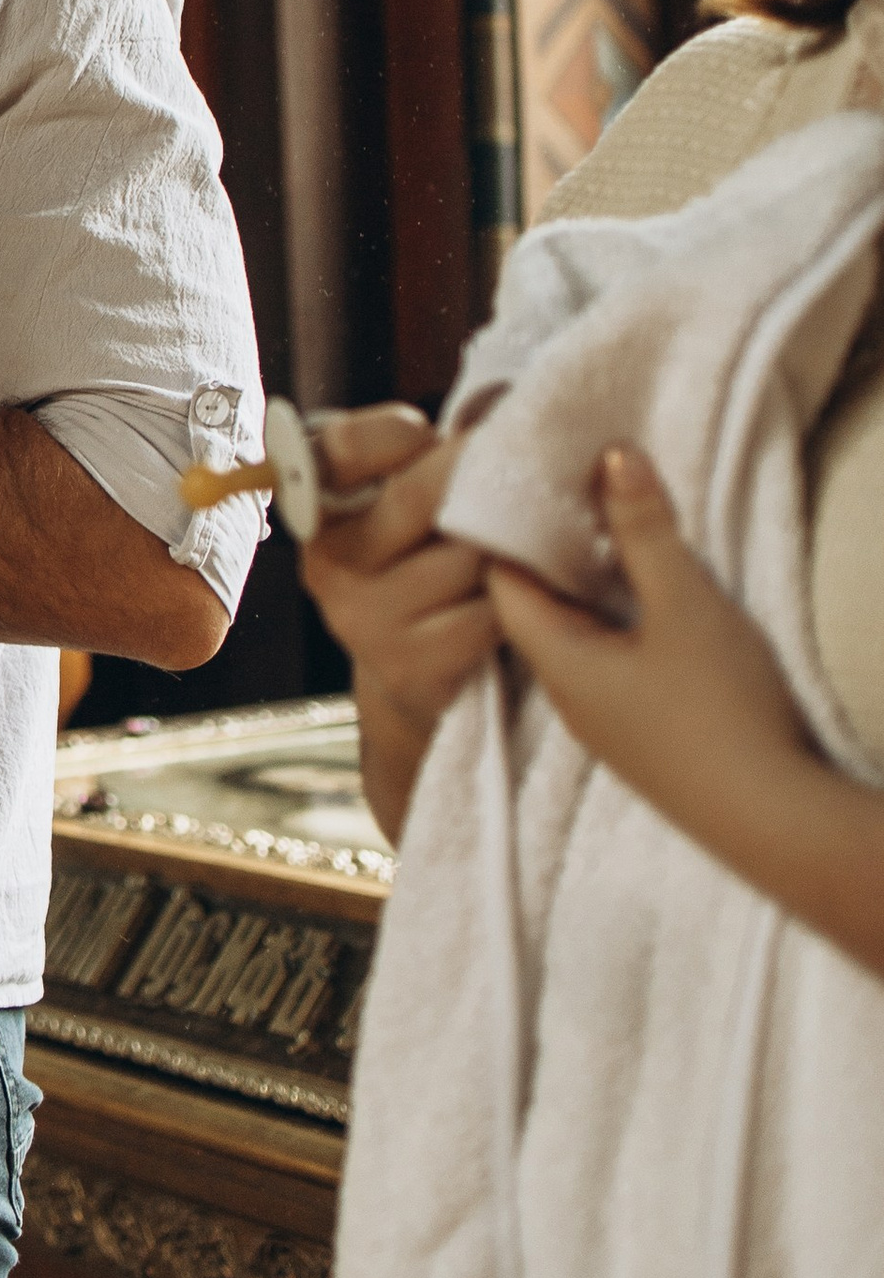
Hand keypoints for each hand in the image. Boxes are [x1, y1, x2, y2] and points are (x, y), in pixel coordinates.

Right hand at [297, 403, 493, 840]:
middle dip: (485, 479)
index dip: (403, 432)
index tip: (435, 435)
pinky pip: (490, 614)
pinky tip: (531, 597)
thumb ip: (439, 451)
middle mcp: (328, 564)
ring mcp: (363, 620)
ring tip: (530, 545)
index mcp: (317, 509)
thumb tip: (505, 397)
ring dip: (511, 550)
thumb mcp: (417, 504)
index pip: (346, 444)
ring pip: (466, 558)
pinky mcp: (408, 667)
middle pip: (422, 496)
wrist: (421, 679)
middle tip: (532, 471)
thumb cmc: (430, 564)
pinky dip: (522, 604)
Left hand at [485, 447, 822, 859]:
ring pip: (576, 636)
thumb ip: (644, 531)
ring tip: (613, 529)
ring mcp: (602, 721)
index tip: (530, 478)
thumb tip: (611, 458)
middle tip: (574, 489)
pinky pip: (609, 663)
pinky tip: (648, 598)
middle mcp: (566, 695)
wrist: (774, 820)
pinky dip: (615, 620)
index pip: (503, 582)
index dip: (510, 527)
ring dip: (589, 586)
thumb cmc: (721, 710)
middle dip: (552, 549)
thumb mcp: (684, 604)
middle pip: (537, 608)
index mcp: (557, 662)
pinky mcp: (641, 735)